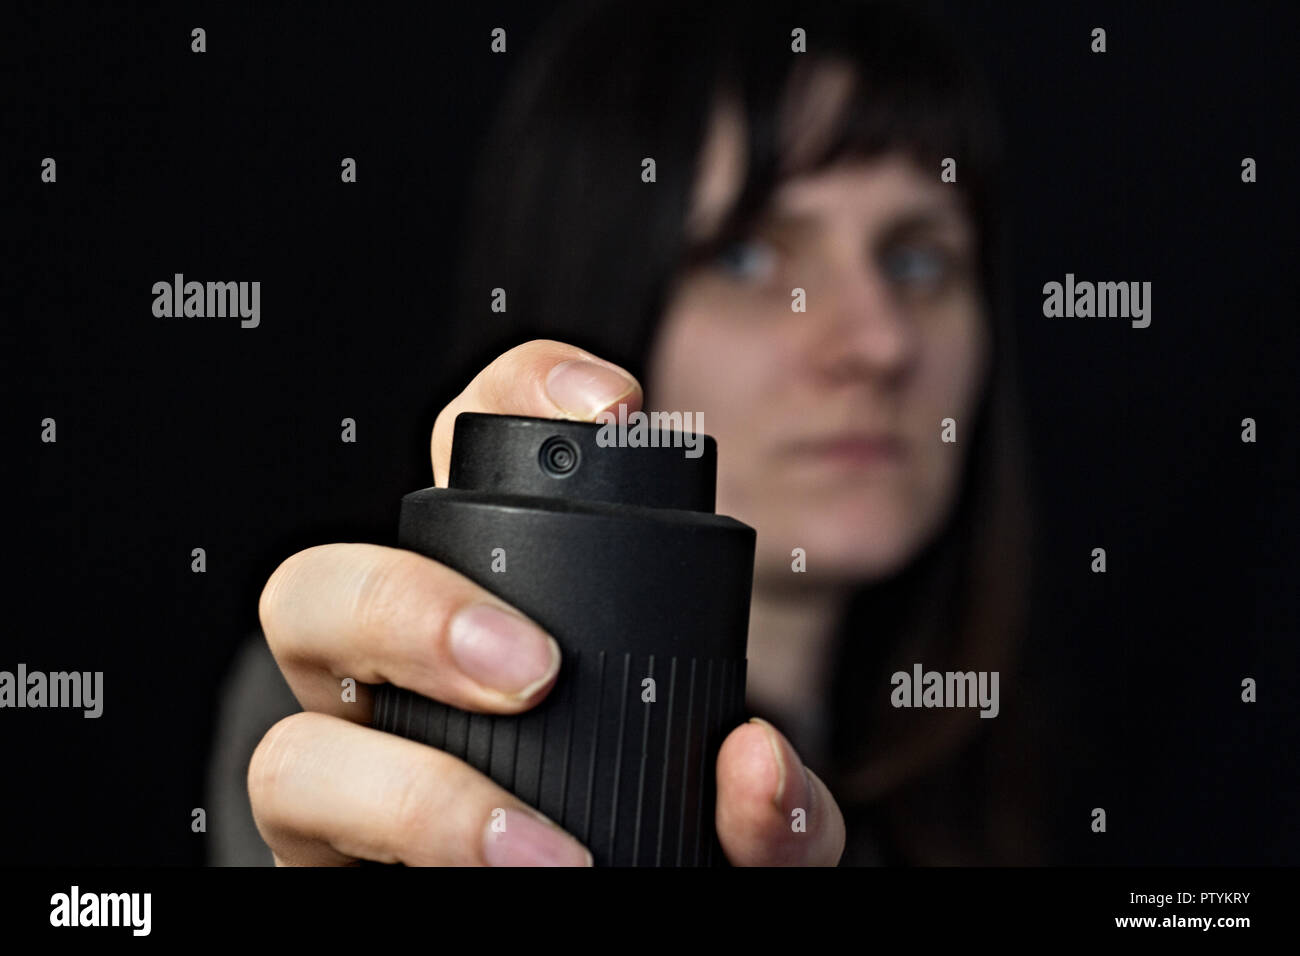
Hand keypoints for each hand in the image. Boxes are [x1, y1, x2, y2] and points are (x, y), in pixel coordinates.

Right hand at [249, 339, 844, 864]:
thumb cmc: (669, 863)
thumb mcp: (749, 829)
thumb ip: (780, 808)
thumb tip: (754, 764)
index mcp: (493, 618)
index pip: (471, 466)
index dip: (518, 397)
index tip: (617, 408)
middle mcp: (397, 691)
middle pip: (322, 588)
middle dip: (407, 606)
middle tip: (535, 671)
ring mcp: (353, 788)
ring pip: (289, 745)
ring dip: (410, 790)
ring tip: (537, 853)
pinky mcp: (327, 874)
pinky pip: (312, 850)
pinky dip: (416, 855)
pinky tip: (512, 878)